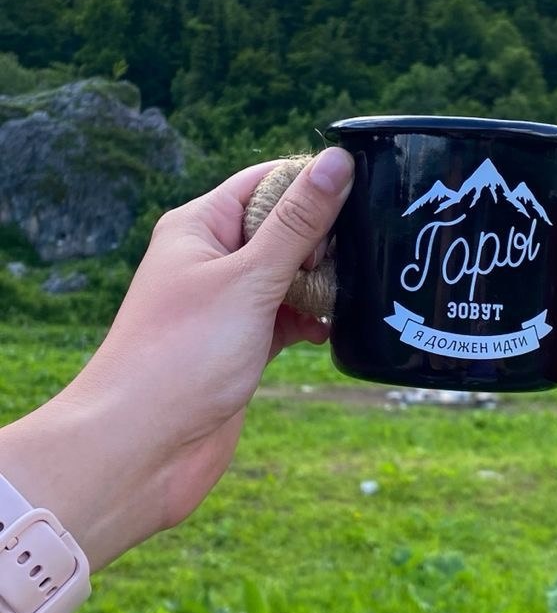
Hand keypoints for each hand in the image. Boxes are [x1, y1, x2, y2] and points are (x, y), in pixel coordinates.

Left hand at [0, 148, 353, 568]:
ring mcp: (226, 304)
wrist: (138, 452)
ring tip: (353, 290)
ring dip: (320, 282)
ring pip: (288, 274)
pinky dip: (311, 319)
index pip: (264, 181)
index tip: (362, 186)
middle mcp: (211, 260)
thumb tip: (336, 160)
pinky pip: (287, 316)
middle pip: (282, 227)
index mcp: (200, 227)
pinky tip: (332, 329)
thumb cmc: (180, 356)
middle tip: (361, 250)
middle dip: (322, 238)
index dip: (309, 181)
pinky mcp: (240, 345)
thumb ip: (298, 222)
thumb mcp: (250, 278)